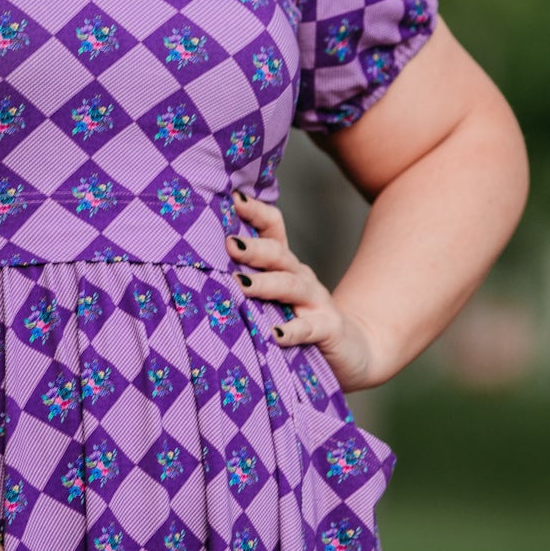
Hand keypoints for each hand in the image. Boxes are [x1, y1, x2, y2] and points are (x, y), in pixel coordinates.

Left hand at [226, 190, 380, 392]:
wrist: (353, 351)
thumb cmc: (300, 322)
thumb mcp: (275, 299)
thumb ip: (247, 282)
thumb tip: (196, 269)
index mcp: (285, 266)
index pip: (272, 229)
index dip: (255, 212)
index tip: (233, 200)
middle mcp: (301, 277)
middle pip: (278, 254)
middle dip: (254, 248)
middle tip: (230, 243)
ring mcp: (316, 302)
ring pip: (291, 285)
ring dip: (266, 284)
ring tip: (242, 285)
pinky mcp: (328, 329)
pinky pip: (308, 328)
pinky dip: (291, 331)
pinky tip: (274, 335)